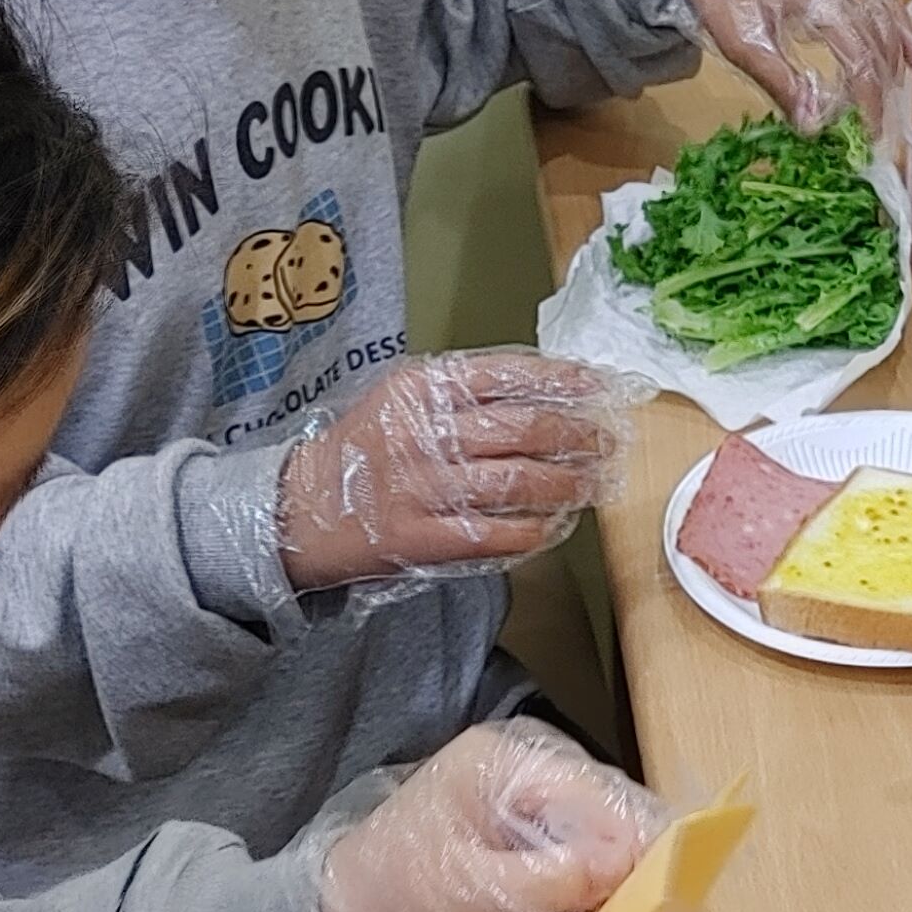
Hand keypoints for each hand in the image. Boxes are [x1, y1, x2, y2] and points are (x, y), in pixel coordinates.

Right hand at [279, 352, 630, 591]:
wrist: (302, 508)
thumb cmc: (364, 449)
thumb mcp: (402, 397)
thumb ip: (464, 390)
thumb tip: (545, 388)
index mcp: (422, 388)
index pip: (511, 374)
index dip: (566, 380)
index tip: (600, 386)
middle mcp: (427, 434)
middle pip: (529, 428)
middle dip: (581, 435)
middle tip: (609, 441)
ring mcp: (427, 488)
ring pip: (524, 482)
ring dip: (572, 484)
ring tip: (595, 482)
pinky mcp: (426, 538)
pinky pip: (502, 533)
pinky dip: (538, 529)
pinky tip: (554, 523)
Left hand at [321, 720, 663, 911]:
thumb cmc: (395, 902)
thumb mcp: (472, 893)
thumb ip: (554, 878)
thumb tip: (633, 866)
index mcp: (510, 761)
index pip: (606, 796)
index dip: (643, 849)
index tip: (662, 907)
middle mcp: (533, 771)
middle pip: (618, 815)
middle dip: (637, 871)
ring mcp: (536, 807)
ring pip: (612, 844)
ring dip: (621, 891)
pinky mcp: (536, 845)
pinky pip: (590, 866)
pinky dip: (600, 900)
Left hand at [662, 0, 911, 131]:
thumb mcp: (741, 41)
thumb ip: (781, 83)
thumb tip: (813, 125)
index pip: (861, 59)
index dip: (869, 101)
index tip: (870, 133)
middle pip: (880, 42)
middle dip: (882, 88)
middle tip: (879, 127)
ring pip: (891, 20)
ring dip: (898, 62)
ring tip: (898, 99)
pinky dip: (903, 29)